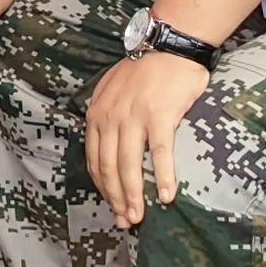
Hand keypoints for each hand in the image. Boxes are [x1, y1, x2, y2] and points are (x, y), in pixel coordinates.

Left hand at [86, 51, 211, 228]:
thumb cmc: (146, 70)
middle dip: (115, 199)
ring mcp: (134, 116)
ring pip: (128, 166)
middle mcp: (110, 117)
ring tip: (139, 218)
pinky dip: (162, 177)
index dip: (103, 188)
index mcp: (97, 114)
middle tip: (125, 222)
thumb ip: (106, 115)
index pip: (94, 160)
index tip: (112, 207)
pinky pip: (160, 153)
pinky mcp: (159, 115)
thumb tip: (107, 145)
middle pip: (108, 168)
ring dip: (133, 196)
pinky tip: (166, 196)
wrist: (170, 45)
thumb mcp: (113, 89)